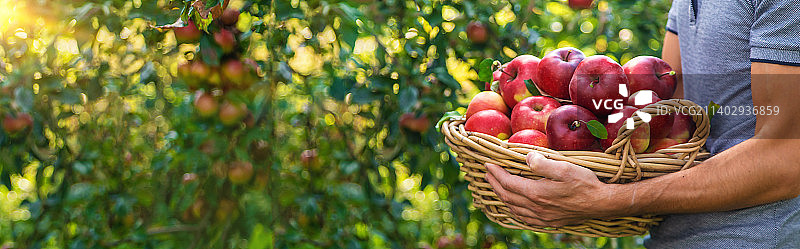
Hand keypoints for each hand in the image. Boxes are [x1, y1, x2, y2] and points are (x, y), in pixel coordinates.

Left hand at [484, 152, 622, 226]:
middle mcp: (536, 207)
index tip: (488, 164)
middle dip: (494, 184)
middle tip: (487, 174)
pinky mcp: (549, 222)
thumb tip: (526, 157)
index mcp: (536, 193)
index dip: (495, 173)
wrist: (602, 203)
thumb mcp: (564, 168)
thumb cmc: (585, 183)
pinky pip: (524, 218)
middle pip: (507, 196)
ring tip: (496, 187)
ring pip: (514, 208)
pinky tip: (514, 206)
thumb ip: (543, 163)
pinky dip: (514, 210)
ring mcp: (542, 217)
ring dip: (502, 196)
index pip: (508, 182)